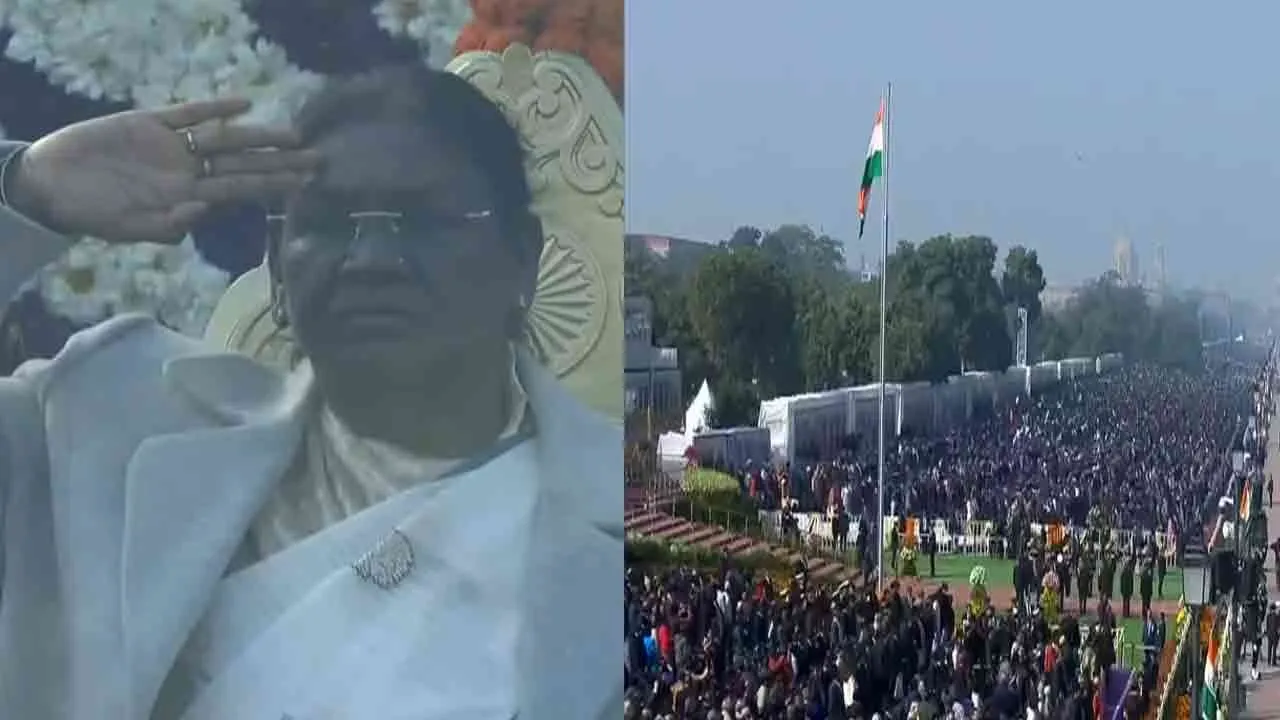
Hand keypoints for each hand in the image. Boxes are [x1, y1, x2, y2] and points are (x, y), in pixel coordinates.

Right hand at [7, 99, 319, 243]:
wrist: (52, 185)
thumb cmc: (93, 214)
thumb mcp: (130, 230)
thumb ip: (167, 226)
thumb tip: (202, 213)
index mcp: (188, 198)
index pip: (241, 190)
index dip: (274, 186)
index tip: (307, 185)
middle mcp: (188, 171)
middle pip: (243, 164)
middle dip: (281, 163)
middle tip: (320, 160)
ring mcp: (172, 147)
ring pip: (224, 139)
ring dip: (258, 136)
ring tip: (294, 135)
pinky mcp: (150, 123)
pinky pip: (188, 114)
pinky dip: (214, 109)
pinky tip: (243, 104)